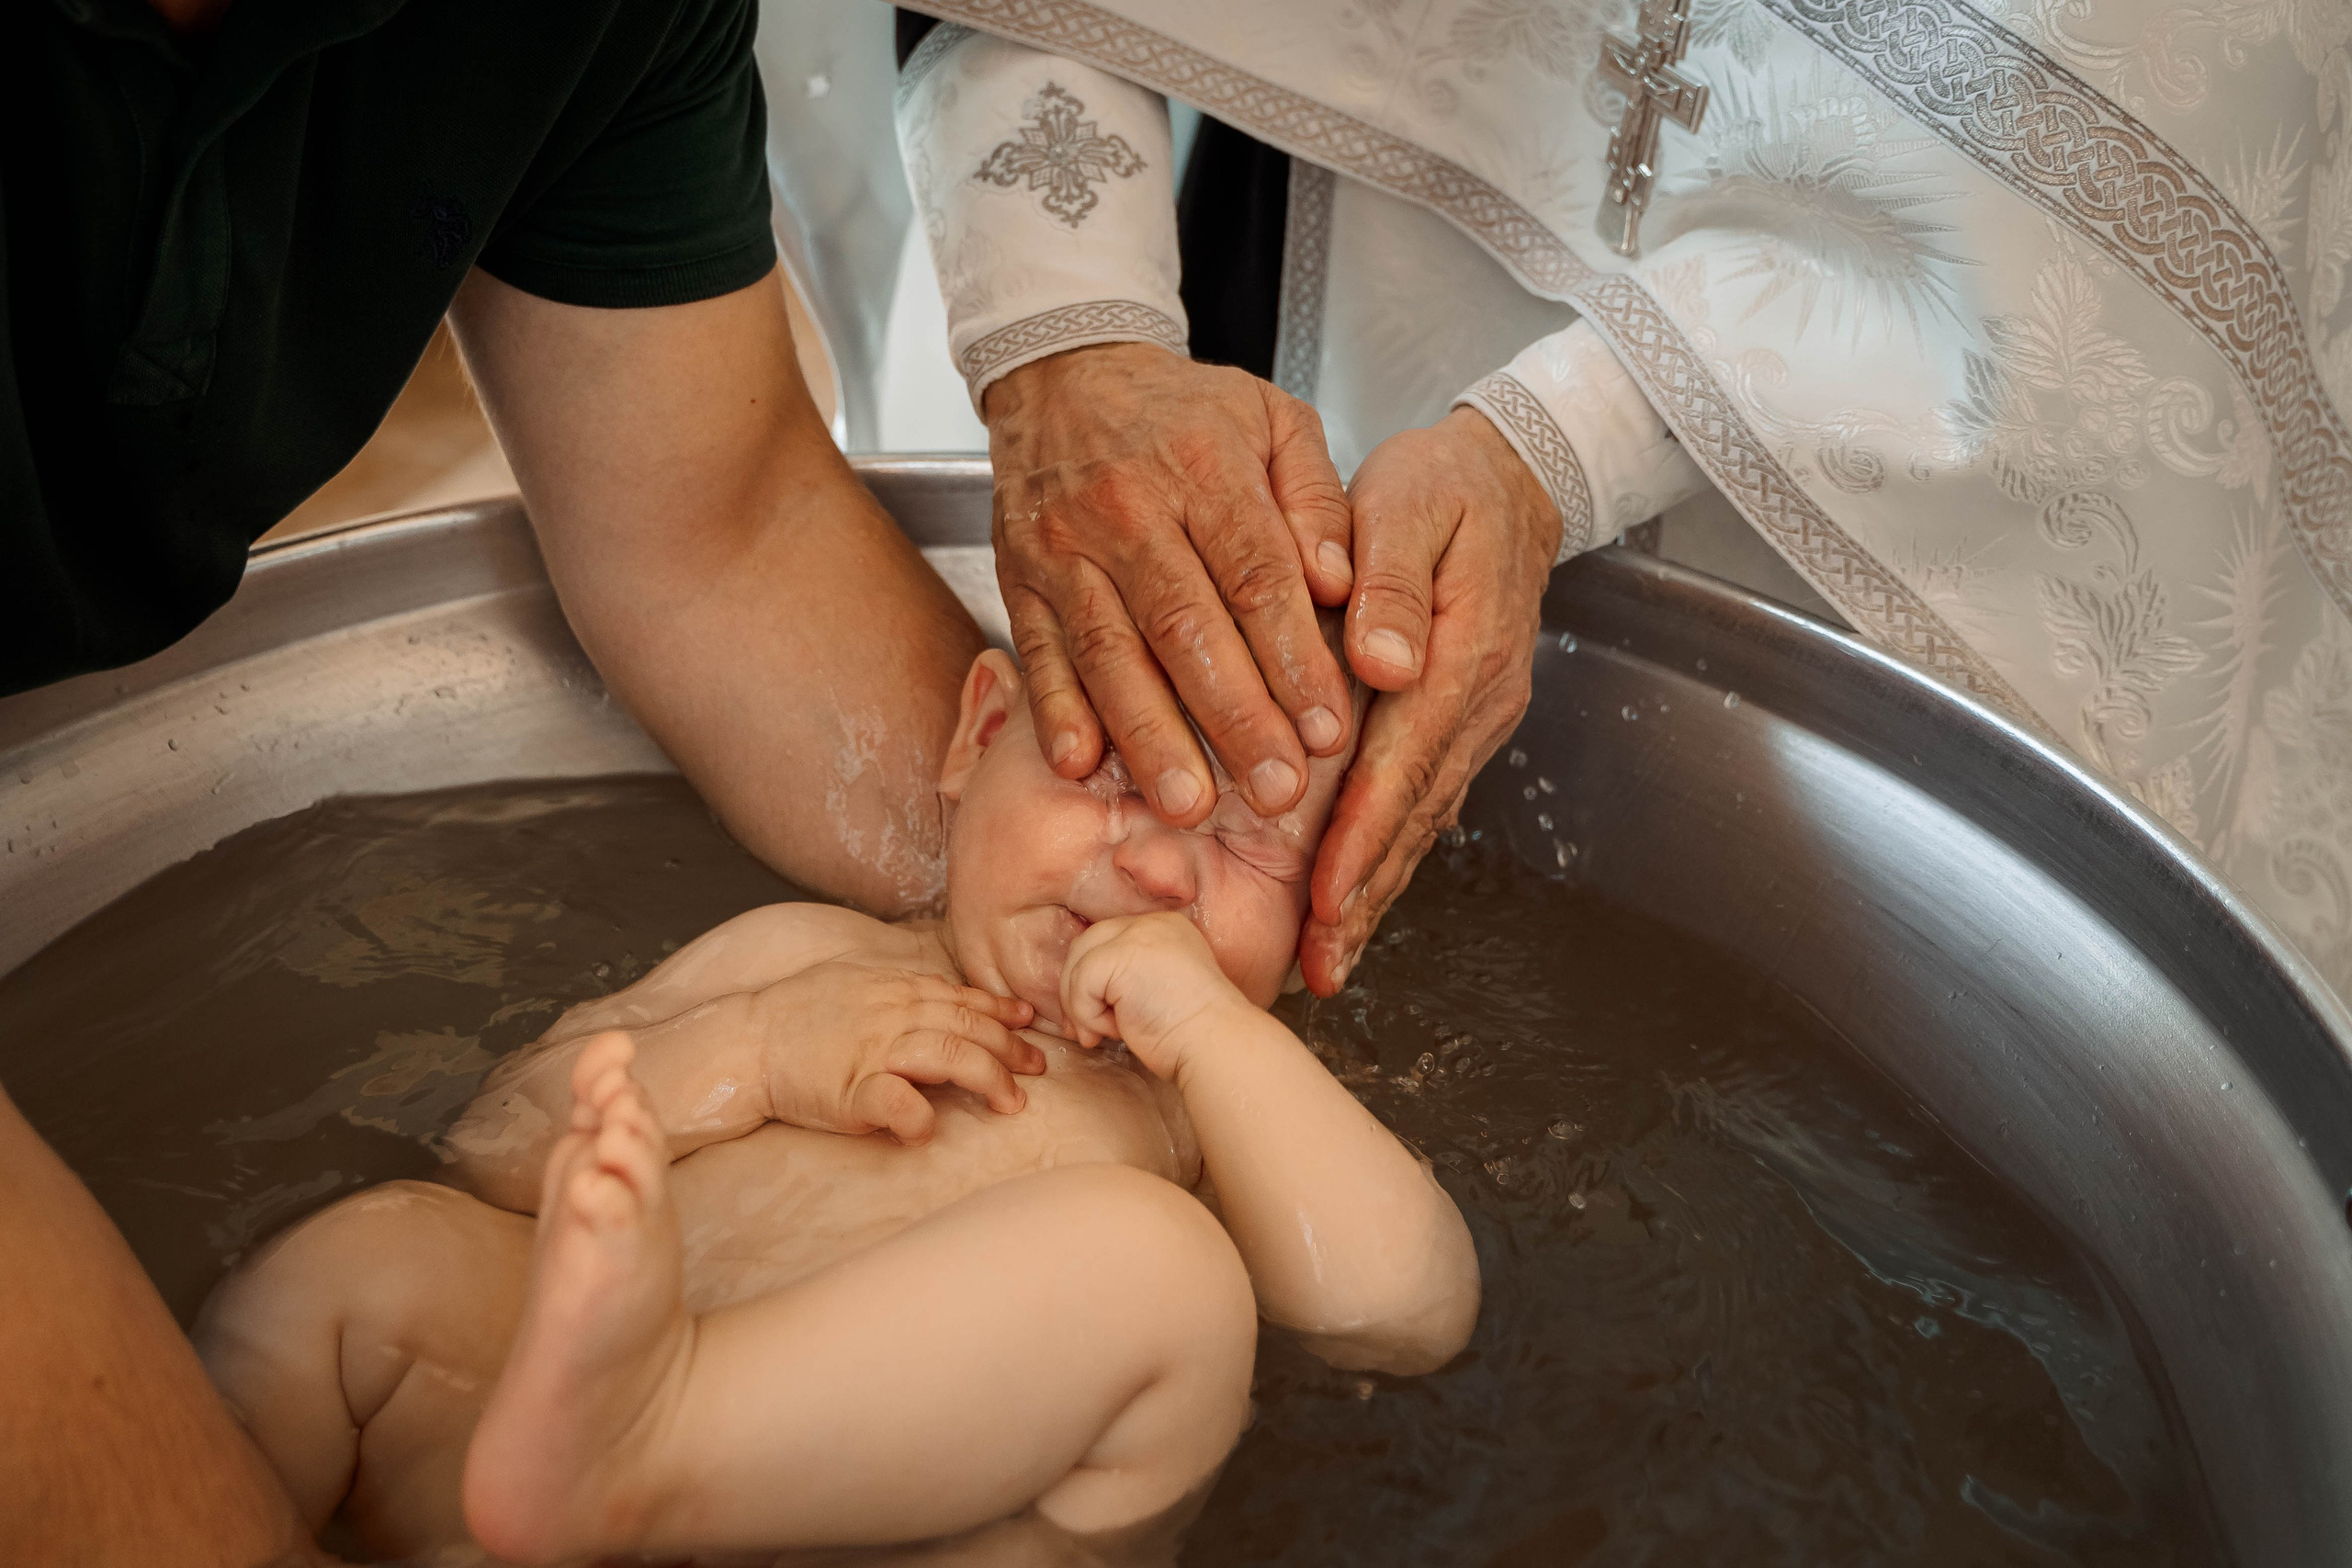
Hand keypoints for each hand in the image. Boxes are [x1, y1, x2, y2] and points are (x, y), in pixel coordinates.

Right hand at [742, 963, 1041, 1144]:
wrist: (746, 1042)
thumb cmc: (798, 1015)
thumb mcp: (854, 982)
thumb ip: (900, 988)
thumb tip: (944, 995)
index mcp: (894, 990)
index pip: (961, 999)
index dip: (1001, 1014)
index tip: (1029, 1027)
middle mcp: (891, 1015)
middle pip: (968, 1027)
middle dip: (1009, 1050)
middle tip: (1037, 1071)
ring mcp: (872, 1051)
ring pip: (949, 1056)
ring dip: (988, 1079)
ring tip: (1011, 1103)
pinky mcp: (851, 1090)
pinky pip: (897, 1101)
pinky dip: (921, 1117)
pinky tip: (931, 1129)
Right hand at [986, 342, 1356, 824]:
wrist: (1065, 376)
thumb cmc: (1184, 412)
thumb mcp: (1274, 420)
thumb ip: (1316, 501)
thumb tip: (1340, 583)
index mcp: (1203, 465)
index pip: (1255, 574)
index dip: (1291, 658)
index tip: (1327, 727)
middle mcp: (1127, 508)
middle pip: (1185, 626)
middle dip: (1235, 718)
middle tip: (1277, 789)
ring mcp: (1064, 547)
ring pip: (1110, 651)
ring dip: (1150, 734)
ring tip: (1190, 802)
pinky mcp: (1020, 578)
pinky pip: (1039, 652)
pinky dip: (1056, 712)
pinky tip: (1083, 762)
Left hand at [1059, 912, 1249, 1079]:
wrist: (1216, 1045)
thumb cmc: (1191, 1035)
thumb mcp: (1159, 990)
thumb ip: (1129, 977)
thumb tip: (1082, 989)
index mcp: (1165, 928)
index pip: (1108, 941)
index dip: (1093, 981)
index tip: (1099, 1020)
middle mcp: (1152, 924)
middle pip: (1086, 946)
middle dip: (1076, 992)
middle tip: (1087, 1032)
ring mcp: (1137, 935)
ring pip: (1078, 965)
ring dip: (1082, 1008)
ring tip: (1108, 1034)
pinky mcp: (1122, 955)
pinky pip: (1080, 984)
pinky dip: (1088, 1015)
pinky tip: (1117, 1031)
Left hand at [1304, 407, 1561, 994]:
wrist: (1510, 476)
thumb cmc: (1445, 483)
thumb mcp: (1411, 500)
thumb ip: (1391, 579)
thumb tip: (1381, 664)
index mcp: (1461, 653)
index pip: (1404, 762)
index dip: (1363, 835)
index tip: (1327, 897)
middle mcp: (1477, 701)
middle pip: (1415, 814)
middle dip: (1367, 894)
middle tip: (1322, 964)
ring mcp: (1475, 717)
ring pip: (1422, 819)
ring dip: (1377, 890)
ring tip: (1332, 957)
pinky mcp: (1461, 720)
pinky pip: (1423, 799)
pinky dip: (1388, 853)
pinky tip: (1357, 896)